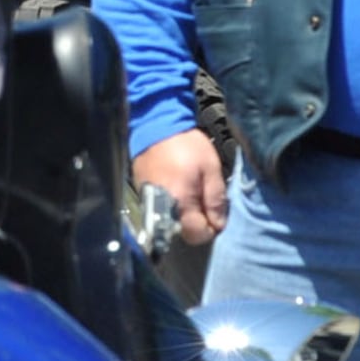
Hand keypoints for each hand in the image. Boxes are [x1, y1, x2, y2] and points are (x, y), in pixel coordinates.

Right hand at [133, 129, 228, 246]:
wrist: (156, 125)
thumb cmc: (187, 145)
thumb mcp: (211, 169)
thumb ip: (216, 200)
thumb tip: (218, 225)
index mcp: (181, 204)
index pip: (197, 235)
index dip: (210, 228)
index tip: (216, 215)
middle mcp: (161, 209)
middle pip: (182, 232)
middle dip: (197, 223)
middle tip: (205, 201)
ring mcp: (148, 203)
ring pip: (171, 223)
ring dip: (184, 215)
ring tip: (192, 193)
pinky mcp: (141, 195)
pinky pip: (160, 211)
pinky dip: (172, 206)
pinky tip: (178, 188)